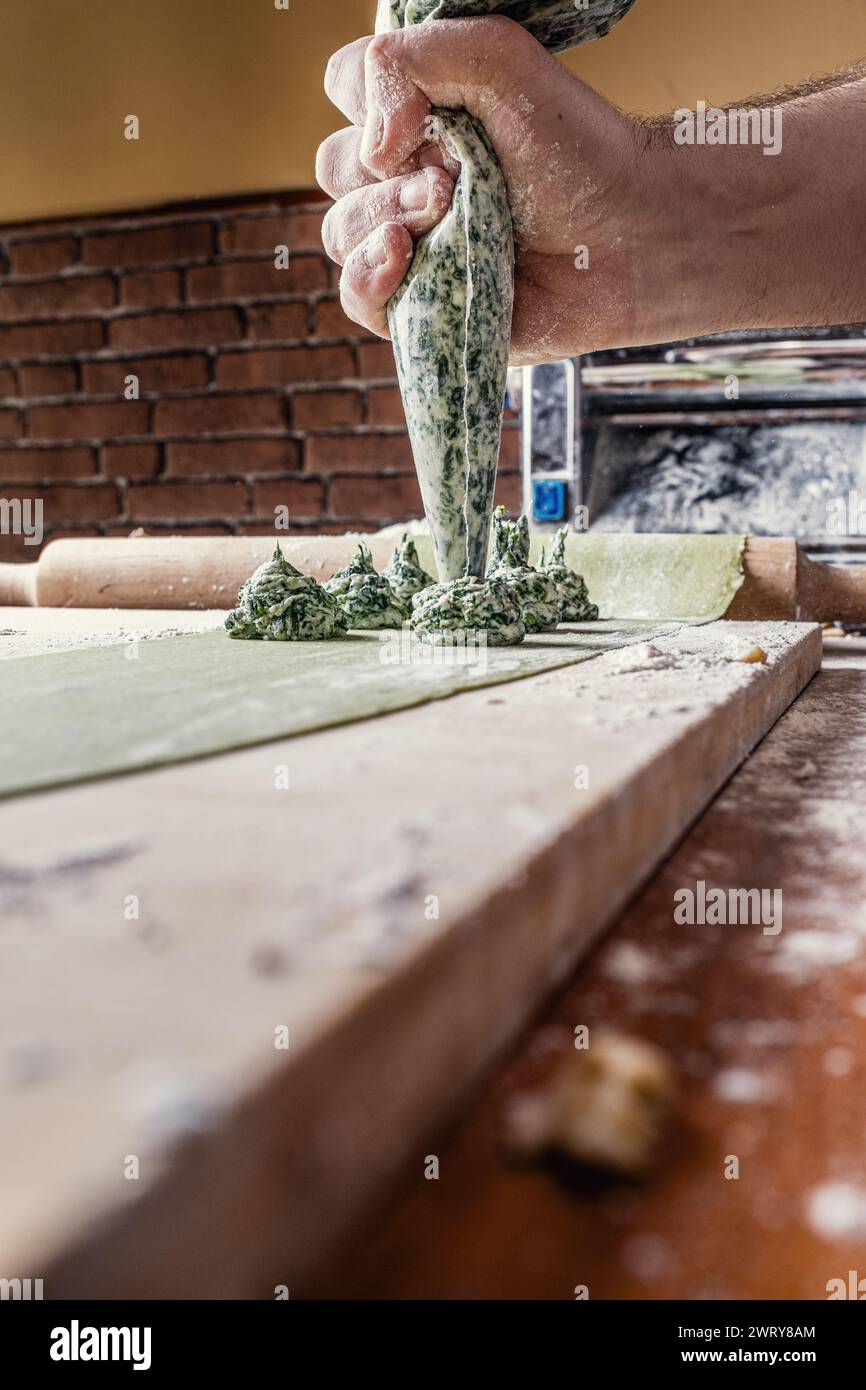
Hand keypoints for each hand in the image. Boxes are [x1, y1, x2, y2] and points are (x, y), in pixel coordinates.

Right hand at [316, 16, 658, 363]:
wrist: (629, 238)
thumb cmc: (577, 152)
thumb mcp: (500, 62)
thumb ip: (415, 58)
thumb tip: (368, 144)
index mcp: (420, 117)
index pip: (346, 91)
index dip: (366, 102)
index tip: (420, 118)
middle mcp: (407, 179)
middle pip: (335, 169)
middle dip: (382, 174)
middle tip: (449, 183)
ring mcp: (413, 246)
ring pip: (340, 233)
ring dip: (381, 220)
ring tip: (446, 216)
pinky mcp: (423, 306)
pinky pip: (357, 298)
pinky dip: (367, 277)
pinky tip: (401, 258)